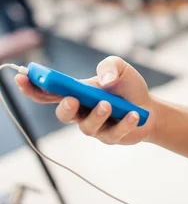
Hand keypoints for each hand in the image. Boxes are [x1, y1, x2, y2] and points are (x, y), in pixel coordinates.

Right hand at [15, 56, 156, 145]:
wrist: (149, 107)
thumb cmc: (127, 86)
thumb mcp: (120, 67)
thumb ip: (110, 65)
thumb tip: (104, 79)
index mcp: (76, 92)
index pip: (49, 92)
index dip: (33, 86)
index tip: (22, 77)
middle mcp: (81, 111)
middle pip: (63, 114)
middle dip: (65, 108)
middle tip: (72, 99)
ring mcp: (95, 126)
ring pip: (87, 127)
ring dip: (96, 115)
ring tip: (107, 104)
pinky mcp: (111, 137)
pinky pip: (113, 134)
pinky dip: (124, 123)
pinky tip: (133, 114)